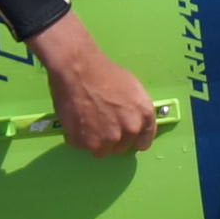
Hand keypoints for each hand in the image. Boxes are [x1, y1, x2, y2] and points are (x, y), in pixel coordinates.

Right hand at [29, 12, 162, 156]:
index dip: (133, 139)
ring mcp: (107, 139)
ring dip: (94, 140)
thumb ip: (136, 110)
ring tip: (86, 120)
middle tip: (100, 121)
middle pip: (121, 148)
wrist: (77, 68)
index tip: (125, 137)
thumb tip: (132, 123)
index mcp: (144, 115)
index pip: (144, 141)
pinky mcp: (85, 142)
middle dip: (112, 138)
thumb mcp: (132, 89)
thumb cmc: (104, 73)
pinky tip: (75, 119)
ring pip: (101, 150)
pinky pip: (81, 146)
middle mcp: (129, 130)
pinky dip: (77, 137)